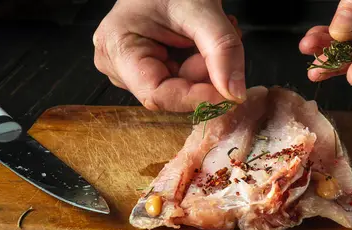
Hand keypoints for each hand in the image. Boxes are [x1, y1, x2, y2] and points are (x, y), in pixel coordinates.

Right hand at [93, 0, 245, 111]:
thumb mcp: (201, 9)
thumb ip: (221, 50)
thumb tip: (234, 93)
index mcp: (117, 48)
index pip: (158, 95)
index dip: (196, 98)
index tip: (230, 93)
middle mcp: (119, 65)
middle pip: (174, 93)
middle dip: (206, 72)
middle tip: (224, 37)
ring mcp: (134, 69)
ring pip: (185, 88)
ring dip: (208, 66)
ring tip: (212, 31)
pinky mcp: (151, 68)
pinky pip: (185, 80)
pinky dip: (203, 63)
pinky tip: (204, 39)